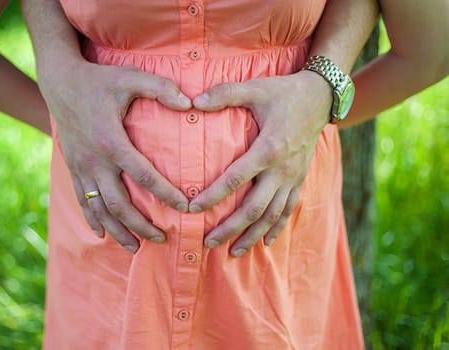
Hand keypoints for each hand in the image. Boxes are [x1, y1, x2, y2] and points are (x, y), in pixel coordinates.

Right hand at [39, 61, 191, 252]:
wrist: (59, 81)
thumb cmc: (100, 80)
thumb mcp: (131, 77)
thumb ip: (161, 88)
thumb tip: (191, 103)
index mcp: (112, 141)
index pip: (144, 175)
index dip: (166, 193)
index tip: (187, 206)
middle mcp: (95, 160)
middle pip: (119, 203)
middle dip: (141, 224)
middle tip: (162, 238)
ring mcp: (81, 167)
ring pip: (99, 208)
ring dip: (118, 230)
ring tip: (136, 248)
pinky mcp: (73, 167)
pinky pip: (81, 199)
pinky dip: (92, 219)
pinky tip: (102, 234)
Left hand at [191, 70, 331, 256]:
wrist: (320, 97)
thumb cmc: (283, 92)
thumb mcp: (254, 88)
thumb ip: (224, 94)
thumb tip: (192, 102)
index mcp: (269, 147)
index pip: (236, 178)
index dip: (213, 195)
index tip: (192, 209)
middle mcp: (283, 168)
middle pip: (254, 207)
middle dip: (230, 227)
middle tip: (207, 242)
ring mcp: (293, 176)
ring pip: (272, 215)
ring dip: (252, 235)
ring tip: (233, 252)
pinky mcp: (300, 178)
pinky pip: (289, 209)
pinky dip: (277, 227)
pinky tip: (266, 242)